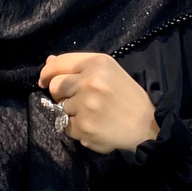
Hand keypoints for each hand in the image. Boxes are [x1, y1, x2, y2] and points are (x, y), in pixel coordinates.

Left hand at [38, 53, 159, 154]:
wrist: (147, 127)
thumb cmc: (129, 97)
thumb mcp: (109, 72)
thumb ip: (79, 67)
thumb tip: (49, 62)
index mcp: (97, 63)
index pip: (59, 64)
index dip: (47, 73)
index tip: (44, 80)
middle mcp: (89, 81)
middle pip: (55, 86)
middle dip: (61, 94)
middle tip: (77, 100)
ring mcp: (85, 105)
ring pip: (60, 107)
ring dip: (71, 112)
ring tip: (92, 114)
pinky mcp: (83, 127)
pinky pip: (66, 126)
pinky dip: (75, 128)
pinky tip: (93, 126)